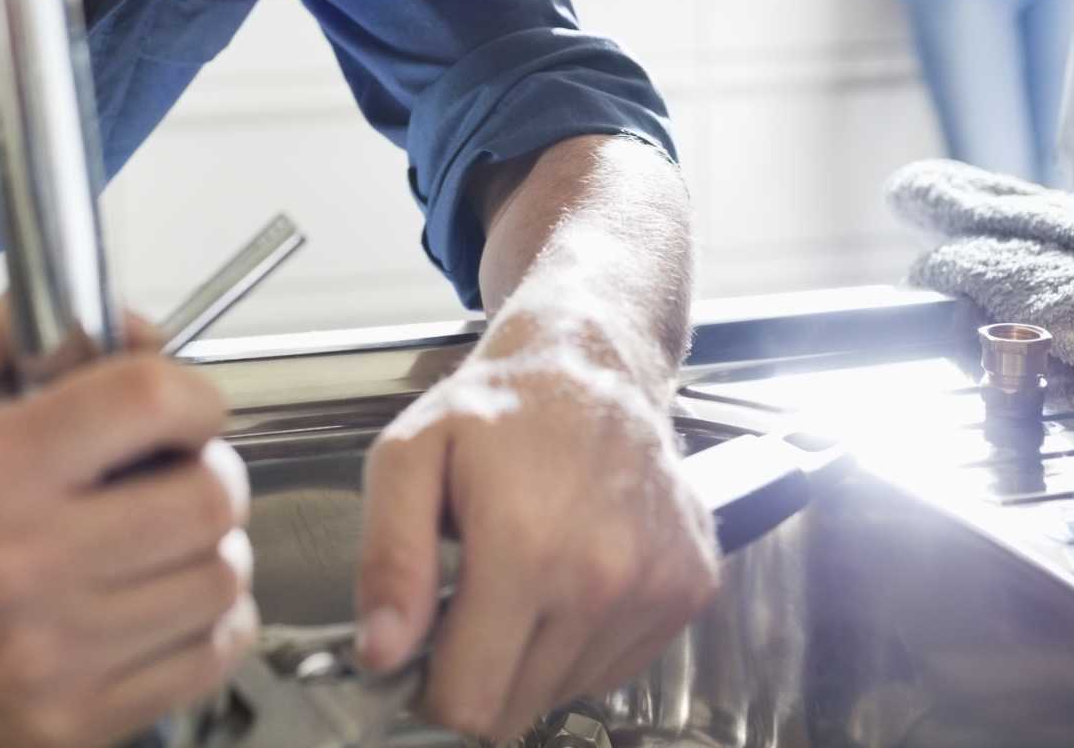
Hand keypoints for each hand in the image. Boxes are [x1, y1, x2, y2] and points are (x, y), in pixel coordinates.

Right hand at [0, 301, 256, 747]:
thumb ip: (28, 329)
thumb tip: (141, 330)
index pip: (153, 402)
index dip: (192, 394)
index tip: (184, 408)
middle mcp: (23, 564)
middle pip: (209, 497)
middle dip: (208, 471)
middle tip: (178, 473)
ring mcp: (49, 656)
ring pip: (220, 579)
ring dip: (212, 549)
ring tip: (165, 540)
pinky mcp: (68, 721)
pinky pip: (208, 656)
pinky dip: (207, 622)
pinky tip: (162, 600)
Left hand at [355, 315, 718, 740]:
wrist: (595, 363)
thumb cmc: (498, 409)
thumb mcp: (408, 458)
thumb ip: (387, 560)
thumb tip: (382, 654)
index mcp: (526, 549)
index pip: (468, 705)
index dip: (429, 696)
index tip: (422, 657)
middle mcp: (603, 578)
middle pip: (516, 710)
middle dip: (479, 675)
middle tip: (467, 607)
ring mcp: (656, 587)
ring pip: (567, 693)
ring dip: (533, 658)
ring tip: (523, 578)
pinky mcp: (691, 588)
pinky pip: (618, 666)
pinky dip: (584, 641)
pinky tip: (570, 576)